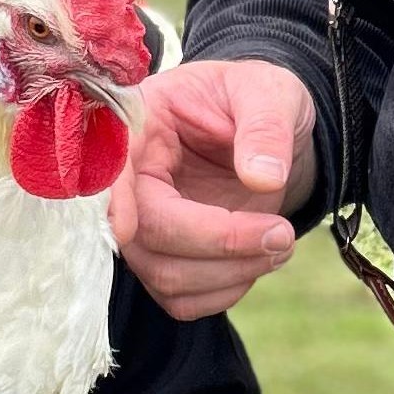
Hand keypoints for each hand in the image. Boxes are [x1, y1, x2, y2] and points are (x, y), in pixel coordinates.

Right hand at [123, 58, 316, 319]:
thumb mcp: (270, 92)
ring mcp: (144, 228)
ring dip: (229, 274)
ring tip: (282, 243)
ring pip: (163, 276)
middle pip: (143, 237)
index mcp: (140, 129)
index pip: (110, 173)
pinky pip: (181, 300)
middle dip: (218, 244)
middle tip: (283, 234)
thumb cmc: (255, 98)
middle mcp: (131, 184)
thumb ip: (265, 128)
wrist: (264, 127)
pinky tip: (258, 259)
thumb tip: (263, 179)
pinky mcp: (165, 260)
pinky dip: (225, 292)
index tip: (127, 228)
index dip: (114, 204)